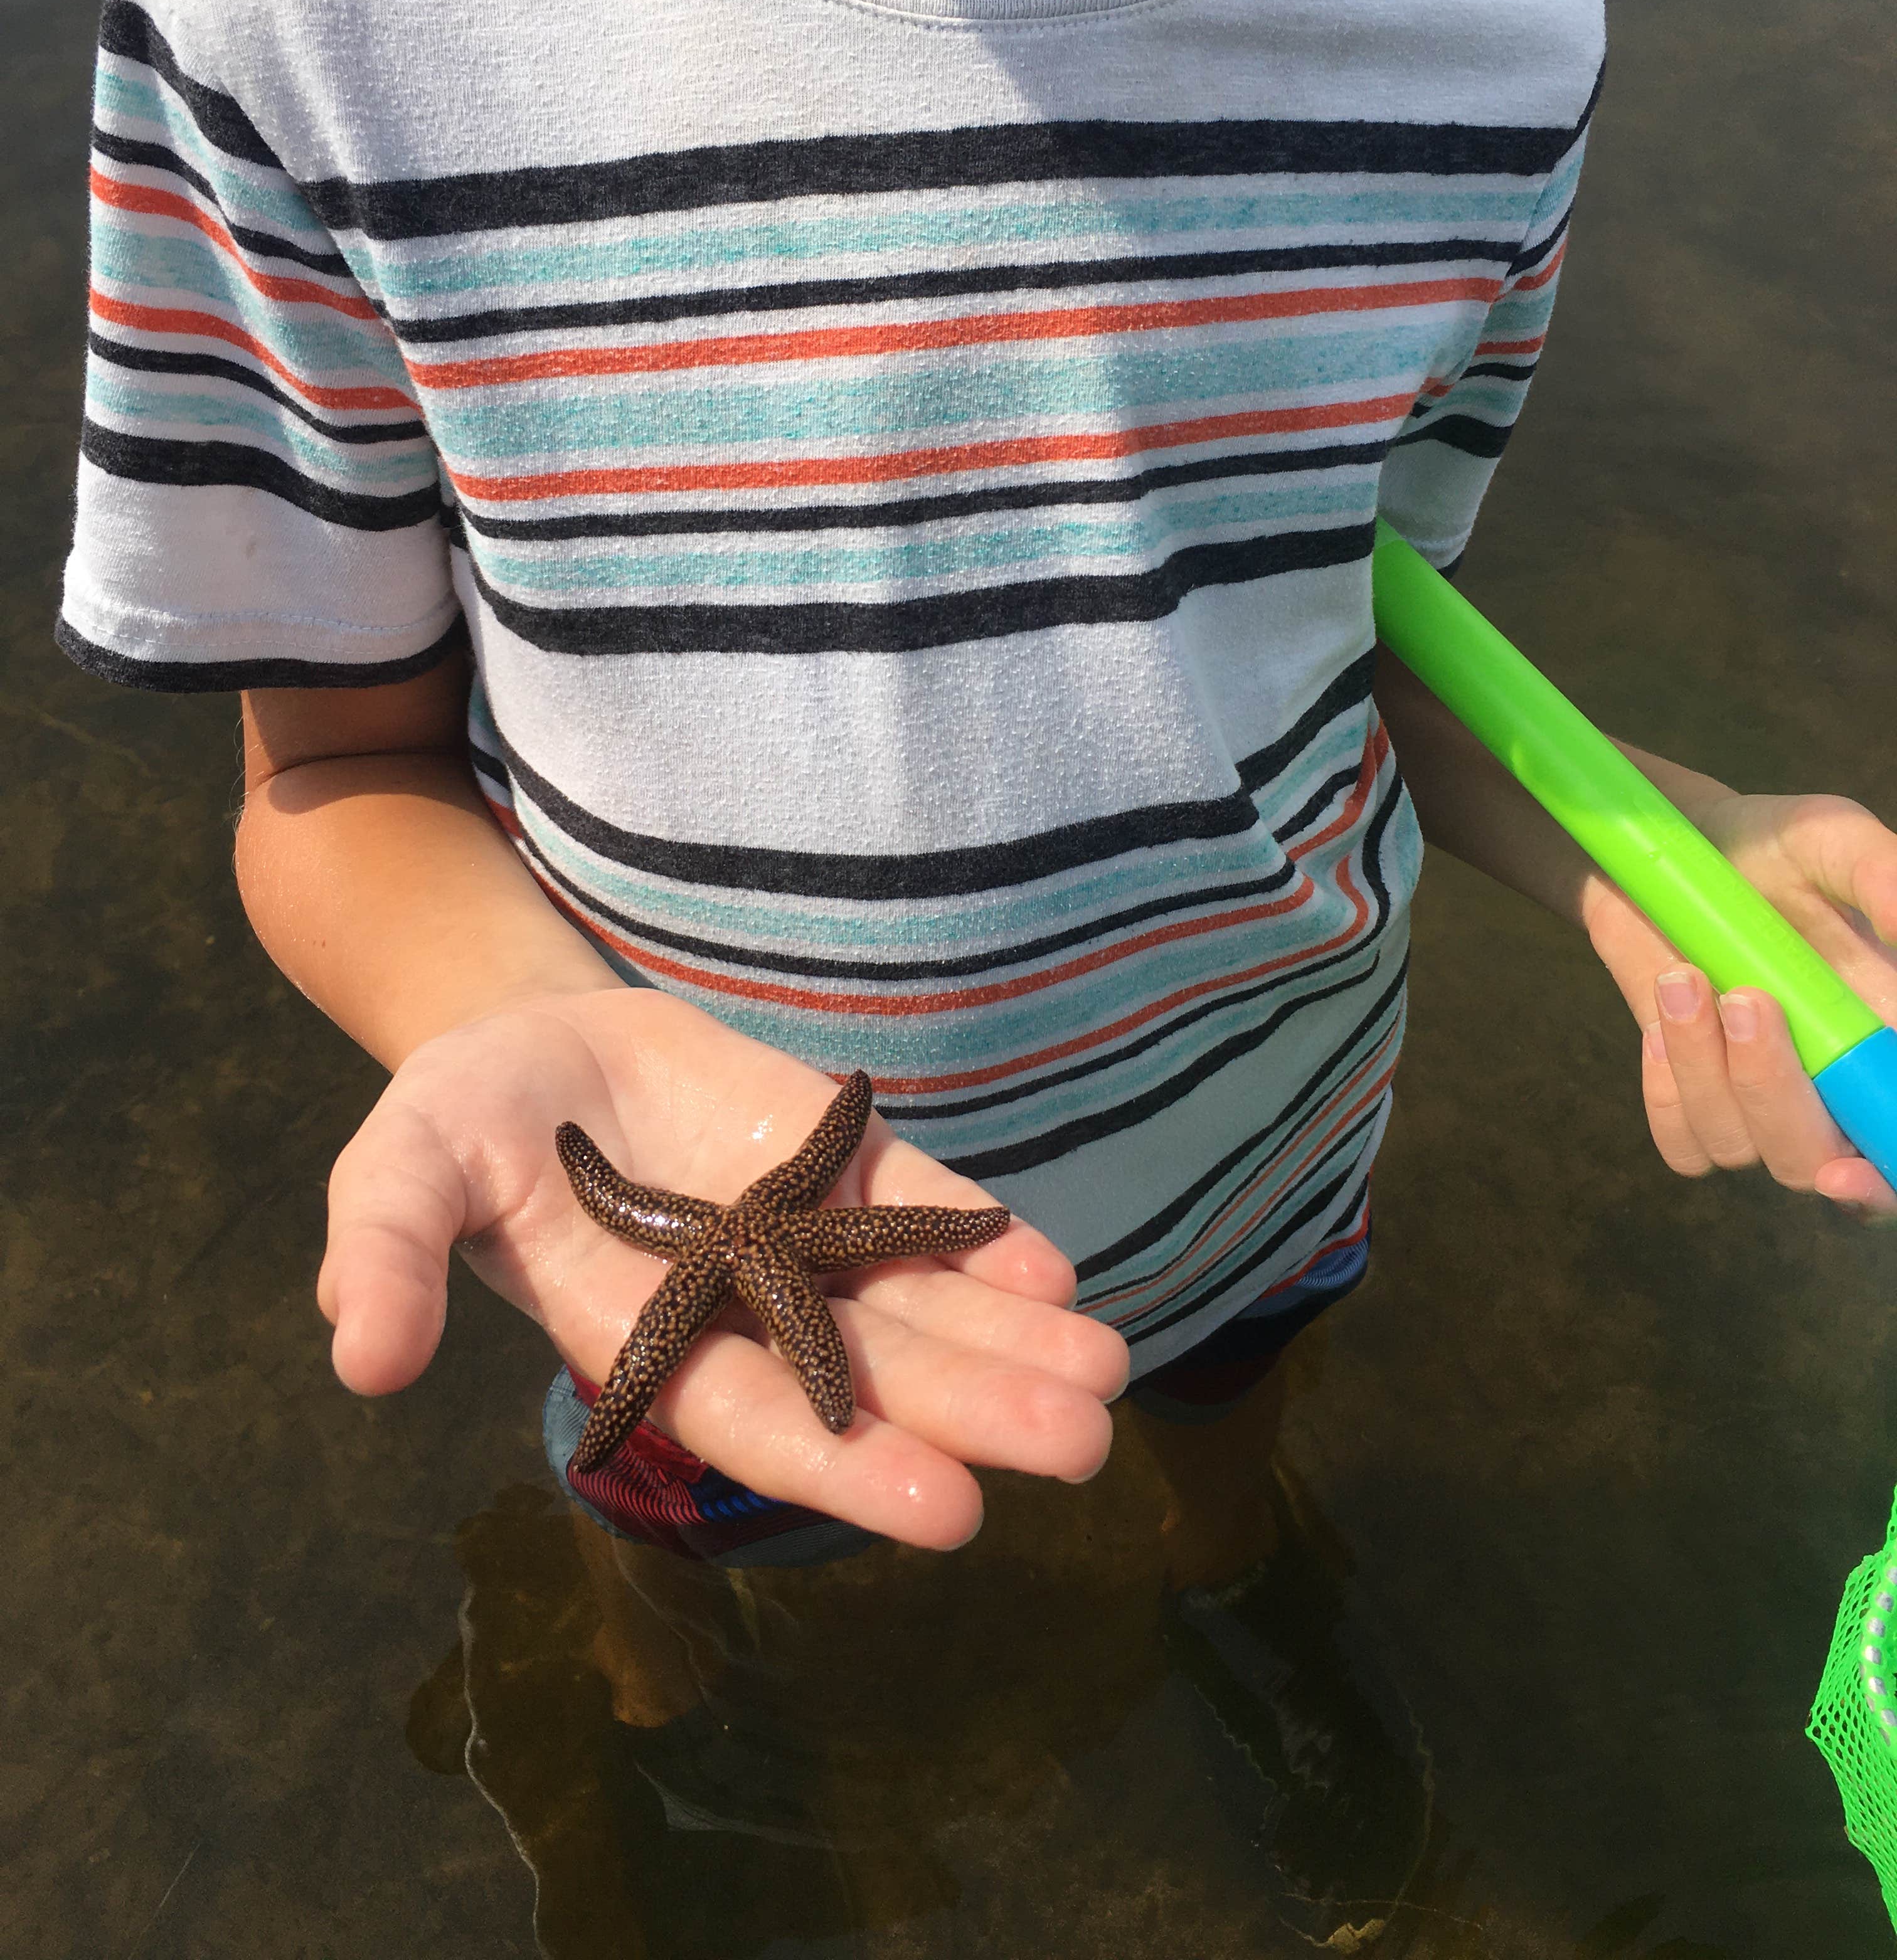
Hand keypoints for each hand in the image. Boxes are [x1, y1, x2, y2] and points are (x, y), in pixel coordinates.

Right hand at [316, 985, 1127, 1545]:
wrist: (527, 1036)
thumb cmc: (457, 1122)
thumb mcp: (400, 1169)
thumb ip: (390, 1256)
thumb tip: (362, 1362)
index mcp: (646, 1340)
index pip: (760, 1421)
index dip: (846, 1464)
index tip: (948, 1512)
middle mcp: (741, 1307)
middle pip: (872, 1376)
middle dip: (975, 1412)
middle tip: (1085, 1447)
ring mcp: (798, 1231)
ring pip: (919, 1303)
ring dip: (1014, 1343)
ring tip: (1108, 1378)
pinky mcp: (832, 1155)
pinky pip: (917, 1207)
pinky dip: (986, 1241)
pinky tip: (1056, 1275)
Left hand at [1582, 791, 1896, 1216]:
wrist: (1668, 849)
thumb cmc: (1765, 843)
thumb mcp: (1828, 837)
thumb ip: (1881, 877)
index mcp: (1881, 1038)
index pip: (1893, 1140)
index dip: (1883, 1176)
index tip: (1848, 1171)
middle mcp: (1829, 1085)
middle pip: (1816, 1163)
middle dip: (1774, 1092)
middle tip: (1746, 998)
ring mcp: (1756, 1098)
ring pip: (1739, 1147)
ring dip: (1702, 1068)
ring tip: (1684, 975)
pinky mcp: (1693, 1098)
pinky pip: (1683, 1145)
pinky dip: (1665, 1093)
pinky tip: (1660, 1025)